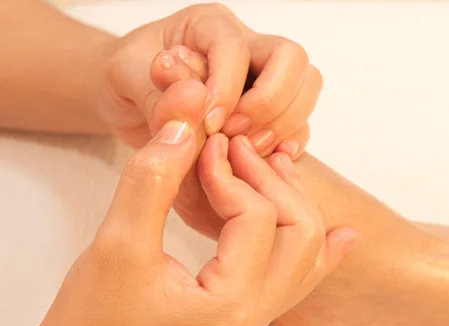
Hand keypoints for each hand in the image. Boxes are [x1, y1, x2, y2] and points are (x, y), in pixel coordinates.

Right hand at [3, 124, 356, 325]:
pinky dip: (319, 253)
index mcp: (228, 305)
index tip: (203, 146)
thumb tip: (187, 120)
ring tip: (269, 165)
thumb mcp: (115, 243)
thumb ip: (153, 178)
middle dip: (271, 184)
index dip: (231, 173)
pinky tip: (344, 236)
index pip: (256, 219)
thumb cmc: (88, 318)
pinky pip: (298, 282)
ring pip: (303, 255)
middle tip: (236, 149)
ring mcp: (254, 321)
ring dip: (290, 205)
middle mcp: (253, 318)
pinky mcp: (245, 316)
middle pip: (299, 235)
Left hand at [97, 3, 319, 157]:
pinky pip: (300, 123)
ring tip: (246, 149)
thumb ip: (158, 90)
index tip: (208, 125)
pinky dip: (289, 143)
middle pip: (292, 59)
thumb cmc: (125, 76)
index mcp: (210, 26)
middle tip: (235, 134)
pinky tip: (263, 159)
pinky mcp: (270, 111)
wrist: (127, 97)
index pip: (238, 49)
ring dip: (283, 124)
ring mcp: (264, 78)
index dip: (227, 89)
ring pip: (306, 86)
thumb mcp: (124, 77)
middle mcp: (246, 47)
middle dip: (269, 103)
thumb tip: (195, 103)